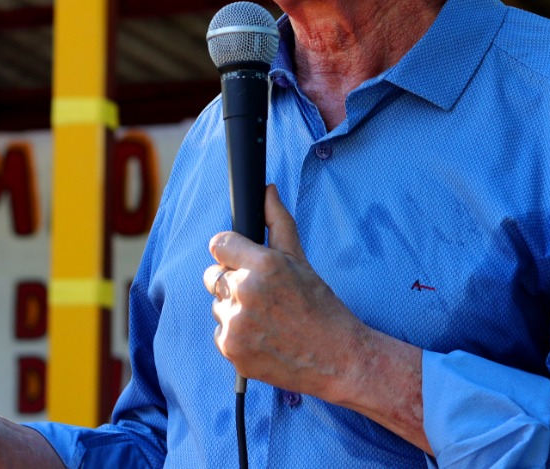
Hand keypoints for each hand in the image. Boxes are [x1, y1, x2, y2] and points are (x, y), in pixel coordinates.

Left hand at [203, 184, 371, 403]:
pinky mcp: (230, 349)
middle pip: (213, 275)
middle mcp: (245, 292)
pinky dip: (236, 334)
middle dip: (231, 280)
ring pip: (217, 304)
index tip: (240, 260)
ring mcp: (236, 323)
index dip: (231, 252)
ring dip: (234, 309)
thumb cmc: (320, 306)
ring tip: (267, 319)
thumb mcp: (300, 260)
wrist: (337, 359)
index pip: (219, 244)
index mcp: (263, 265)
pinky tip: (263, 337)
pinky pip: (220, 331)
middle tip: (262, 294)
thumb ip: (278, 221)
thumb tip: (267, 190)